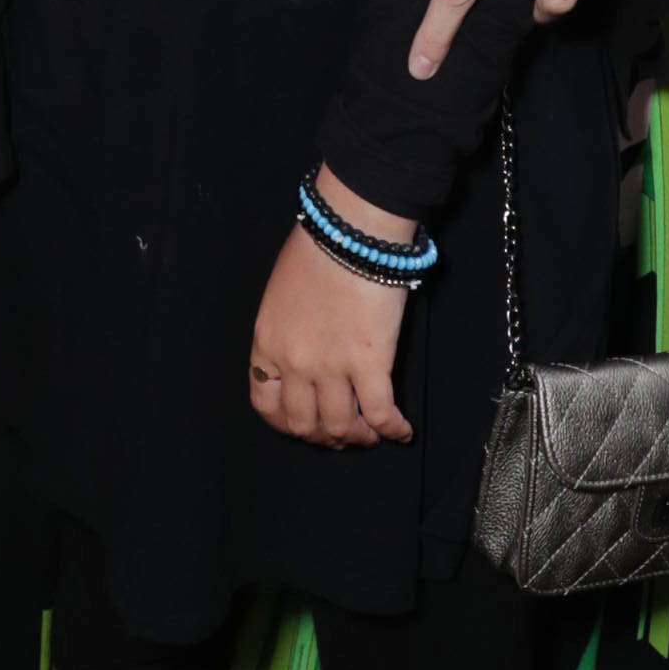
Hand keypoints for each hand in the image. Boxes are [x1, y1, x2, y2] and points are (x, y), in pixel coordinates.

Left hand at [248, 179, 416, 447]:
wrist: (349, 232)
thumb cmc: (316, 249)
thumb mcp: (281, 294)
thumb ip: (287, 330)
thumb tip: (305, 351)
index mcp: (267, 343)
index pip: (266, 403)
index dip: (285, 423)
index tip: (304, 425)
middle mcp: (295, 363)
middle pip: (304, 423)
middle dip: (323, 436)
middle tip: (341, 435)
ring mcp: (331, 366)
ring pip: (341, 425)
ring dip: (358, 437)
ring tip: (371, 435)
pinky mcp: (370, 363)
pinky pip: (381, 411)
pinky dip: (392, 429)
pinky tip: (402, 432)